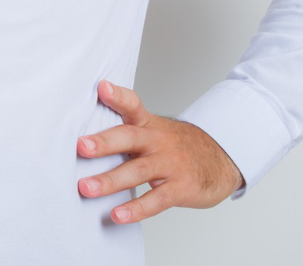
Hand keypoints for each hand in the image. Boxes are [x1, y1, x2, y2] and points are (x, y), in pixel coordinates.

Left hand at [77, 79, 244, 223]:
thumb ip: (125, 130)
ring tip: (86, 188)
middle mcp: (158, 141)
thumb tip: (84, 137)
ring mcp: (171, 164)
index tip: (101, 87)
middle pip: (130, 138)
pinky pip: (157, 200)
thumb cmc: (177, 146)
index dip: (118, 95)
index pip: (133, 105)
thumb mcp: (154, 130)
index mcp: (148, 125)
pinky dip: (136, 208)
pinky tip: (117, 215)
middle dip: (104, 143)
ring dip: (110, 180)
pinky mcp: (181, 188)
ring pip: (138, 171)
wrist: (222, 158)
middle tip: (80, 147)